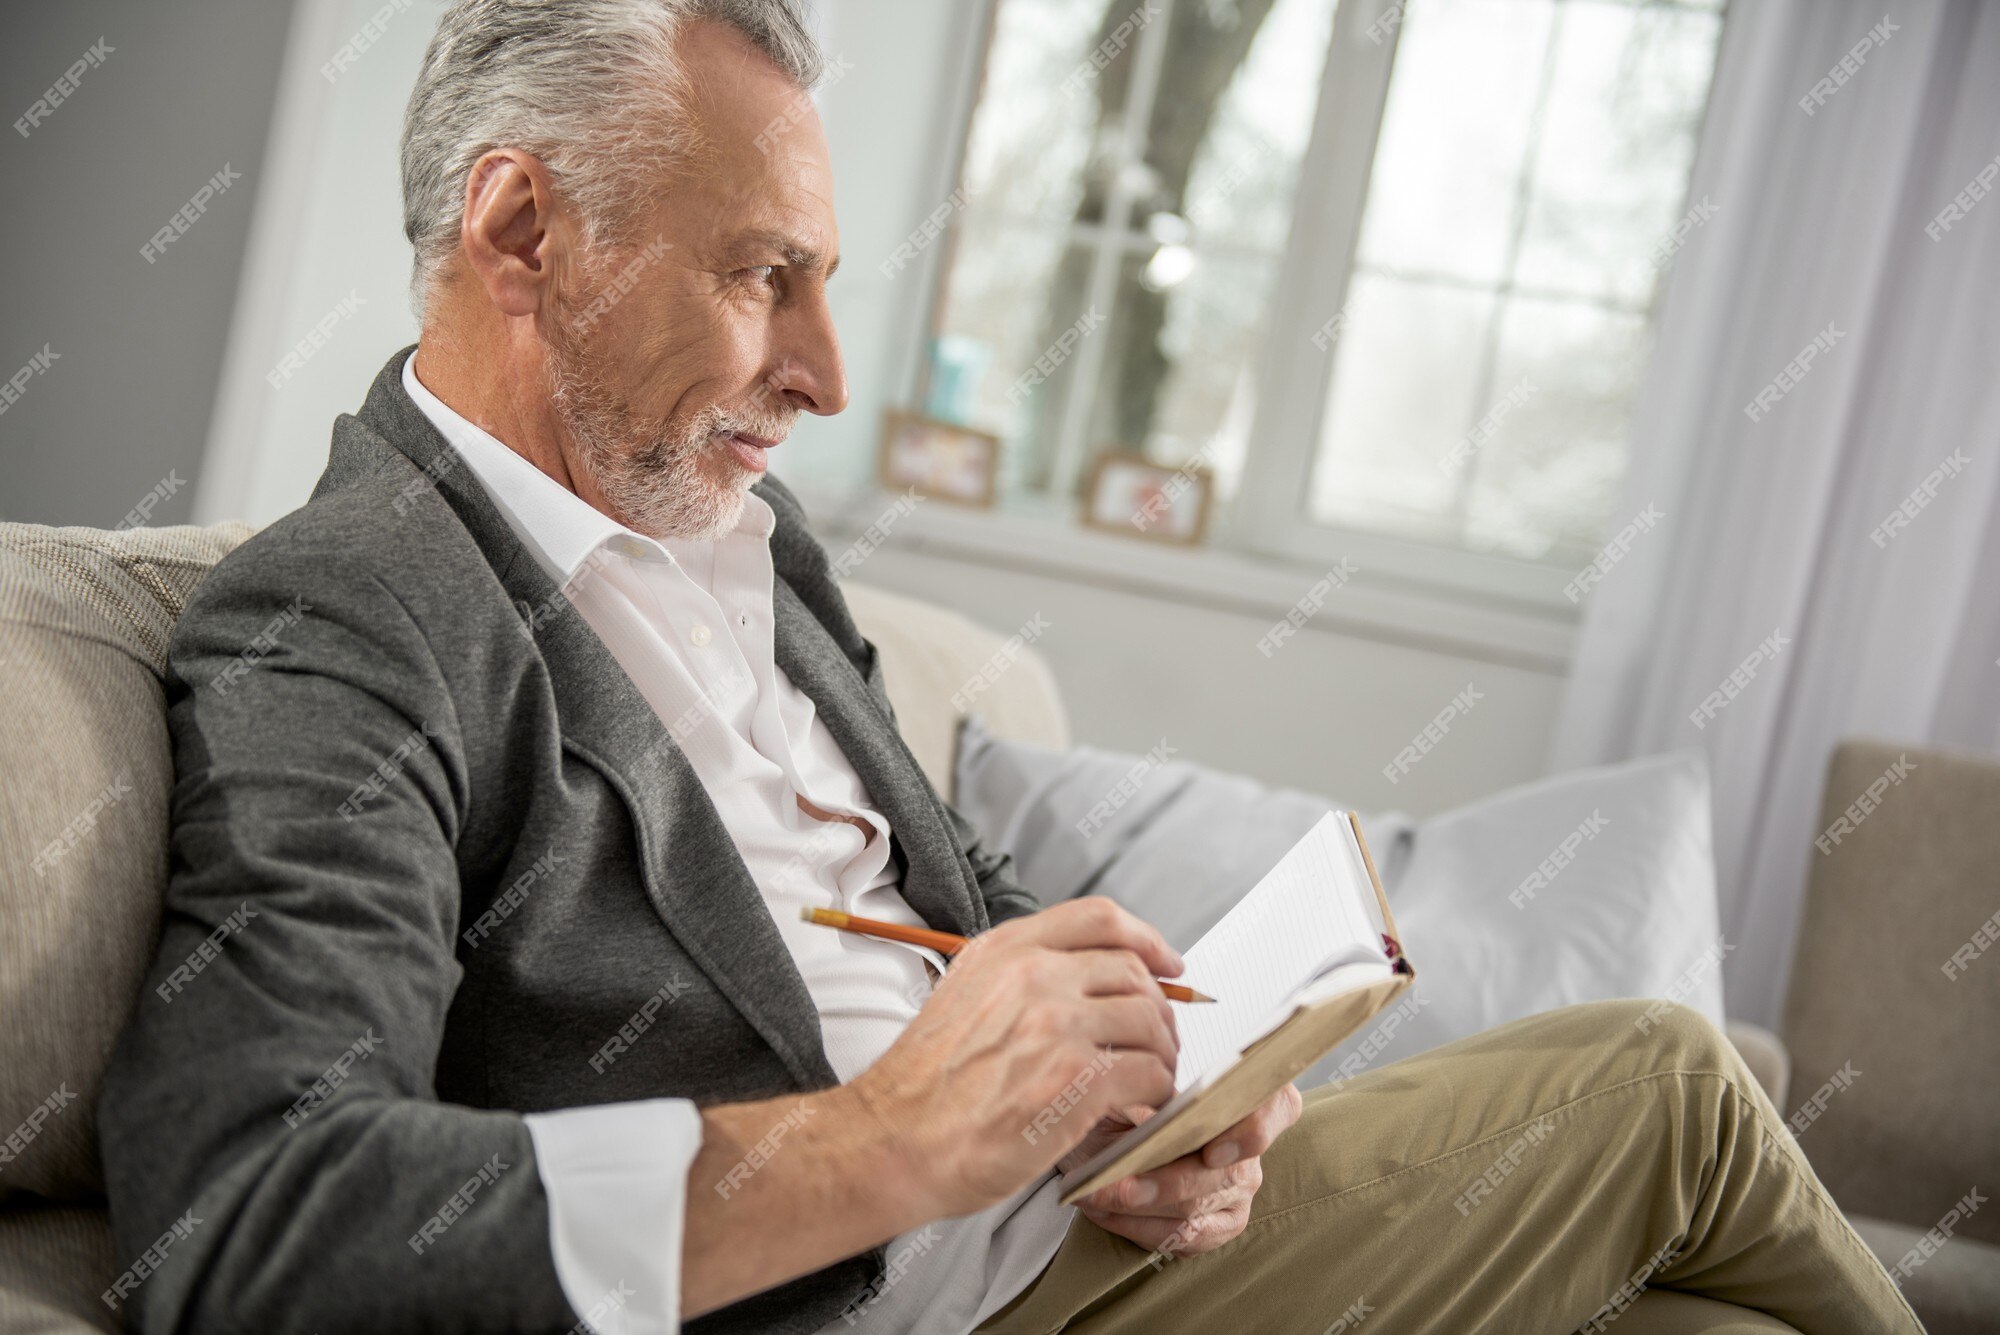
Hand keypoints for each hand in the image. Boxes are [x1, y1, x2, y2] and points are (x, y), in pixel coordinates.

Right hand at [846, 899, 1184, 1220]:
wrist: (894, 1140)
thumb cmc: (925, 1086)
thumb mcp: (963, 995)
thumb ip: (1020, 980)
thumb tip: (1083, 985)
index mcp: (1006, 950)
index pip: (1099, 917)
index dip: (1147, 938)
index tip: (1168, 963)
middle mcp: (1034, 976)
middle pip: (1134, 971)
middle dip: (1160, 1009)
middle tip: (1160, 1041)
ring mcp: (1057, 1025)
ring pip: (1149, 1021)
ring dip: (1162, 1054)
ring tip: (1152, 1079)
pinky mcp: (1075, 1080)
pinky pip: (1147, 1073)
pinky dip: (1156, 1091)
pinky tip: (1139, 1108)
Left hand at [1066, 1081, 1303, 1256]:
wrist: (1107, 1137)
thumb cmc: (1127, 1105)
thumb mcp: (1134, 1088)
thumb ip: (1150, 1095)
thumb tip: (1149, 1112)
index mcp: (1244, 1102)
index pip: (1279, 1107)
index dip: (1255, 1130)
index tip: (1213, 1149)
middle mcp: (1250, 1152)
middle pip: (1224, 1175)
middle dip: (1167, 1184)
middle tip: (1121, 1184)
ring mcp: (1238, 1194)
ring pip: (1198, 1212)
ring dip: (1142, 1209)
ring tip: (1099, 1197)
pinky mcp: (1219, 1228)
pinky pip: (1184, 1239)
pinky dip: (1139, 1227)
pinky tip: (1107, 1213)